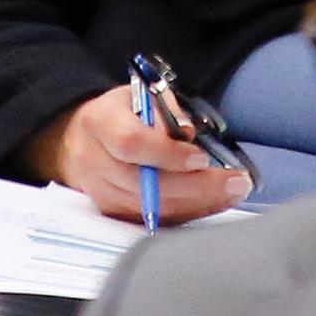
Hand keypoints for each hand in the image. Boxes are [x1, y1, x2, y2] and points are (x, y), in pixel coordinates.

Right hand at [47, 84, 253, 224]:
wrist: (79, 141)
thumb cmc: (120, 114)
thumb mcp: (141, 94)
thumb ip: (166, 110)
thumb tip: (188, 134)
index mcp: (99, 122)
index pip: (129, 143)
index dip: (166, 153)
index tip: (201, 156)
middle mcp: (95, 162)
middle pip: (144, 184)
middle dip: (196, 187)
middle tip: (237, 182)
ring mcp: (101, 193)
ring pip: (151, 208)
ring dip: (197, 204)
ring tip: (233, 192)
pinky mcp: (112, 214)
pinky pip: (152, 220)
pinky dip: (186, 213)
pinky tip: (214, 203)